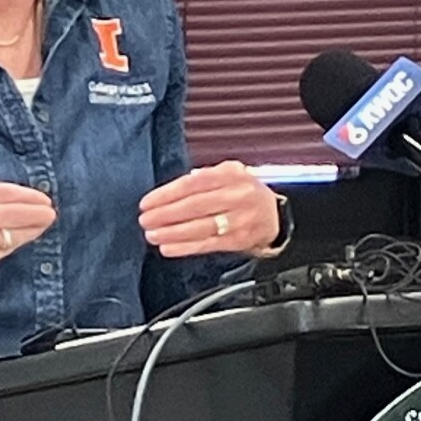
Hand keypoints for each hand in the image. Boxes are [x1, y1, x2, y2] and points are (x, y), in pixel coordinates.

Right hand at [0, 180, 55, 283]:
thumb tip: (18, 197)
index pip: (11, 194)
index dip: (32, 197)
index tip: (44, 199)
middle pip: (19, 215)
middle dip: (40, 214)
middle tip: (50, 214)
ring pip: (15, 236)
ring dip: (31, 231)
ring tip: (40, 226)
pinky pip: (2, 253)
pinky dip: (10, 246)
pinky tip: (16, 241)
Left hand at [139, 160, 279, 257]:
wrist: (275, 215)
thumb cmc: (244, 192)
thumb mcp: (230, 172)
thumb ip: (204, 176)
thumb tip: (174, 188)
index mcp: (231, 175)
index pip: (193, 184)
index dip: (167, 194)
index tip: (147, 202)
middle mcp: (237, 196)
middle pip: (195, 206)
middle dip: (165, 214)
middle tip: (145, 220)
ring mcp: (239, 220)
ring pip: (200, 227)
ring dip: (172, 233)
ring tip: (152, 235)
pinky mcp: (239, 240)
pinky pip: (208, 244)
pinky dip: (186, 247)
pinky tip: (169, 247)